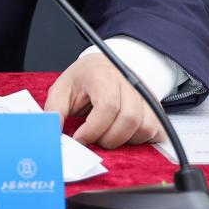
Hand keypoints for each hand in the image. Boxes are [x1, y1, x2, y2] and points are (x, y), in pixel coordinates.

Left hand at [44, 52, 163, 148]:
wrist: (102, 68)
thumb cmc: (82, 80)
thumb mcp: (61, 89)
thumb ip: (55, 110)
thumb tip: (52, 130)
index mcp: (103, 75)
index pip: (107, 106)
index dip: (93, 129)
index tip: (80, 138)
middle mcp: (128, 82)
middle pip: (129, 119)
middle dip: (108, 138)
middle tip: (93, 139)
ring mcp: (144, 94)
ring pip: (146, 126)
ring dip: (125, 140)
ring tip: (107, 136)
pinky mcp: (154, 106)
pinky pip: (156, 130)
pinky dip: (142, 140)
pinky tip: (124, 136)